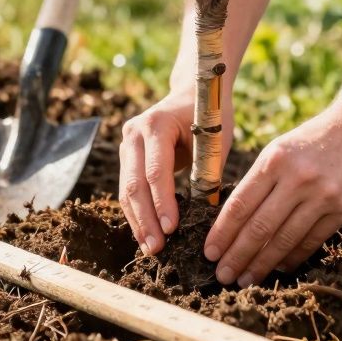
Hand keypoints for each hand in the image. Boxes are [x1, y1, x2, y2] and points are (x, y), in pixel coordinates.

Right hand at [119, 93, 230, 255]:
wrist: (193, 92)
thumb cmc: (210, 116)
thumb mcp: (214, 141)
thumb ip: (207, 173)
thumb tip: (204, 215)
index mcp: (156, 125)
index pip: (156, 171)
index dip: (162, 203)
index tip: (172, 229)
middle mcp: (134, 133)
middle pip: (135, 184)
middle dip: (146, 220)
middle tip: (157, 248)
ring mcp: (127, 143)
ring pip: (127, 190)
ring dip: (138, 221)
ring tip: (151, 248)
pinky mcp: (127, 155)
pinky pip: (129, 188)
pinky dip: (137, 212)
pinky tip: (146, 234)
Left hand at [203, 103, 341, 286]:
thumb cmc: (312, 140)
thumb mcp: (279, 149)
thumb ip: (259, 181)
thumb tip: (233, 222)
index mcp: (275, 160)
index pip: (240, 204)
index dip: (222, 233)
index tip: (209, 252)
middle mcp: (298, 179)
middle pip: (260, 227)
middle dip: (237, 256)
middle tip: (222, 276)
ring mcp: (323, 196)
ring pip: (284, 240)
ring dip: (262, 264)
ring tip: (245, 279)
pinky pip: (311, 241)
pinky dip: (292, 258)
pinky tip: (277, 268)